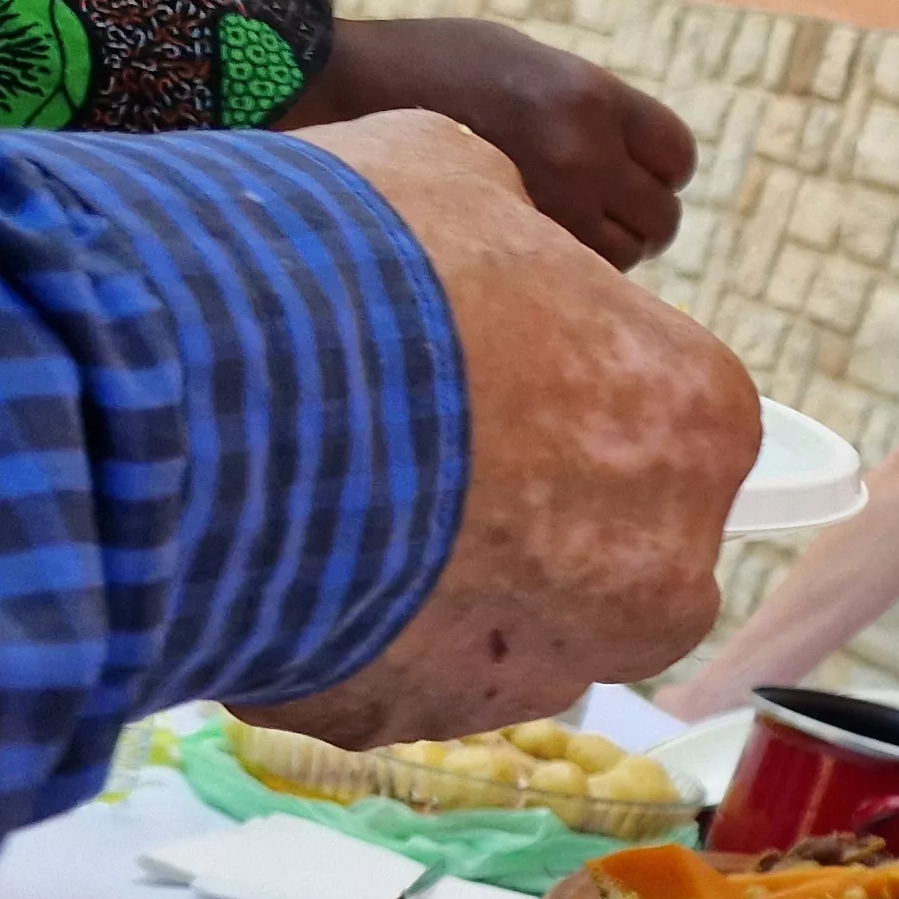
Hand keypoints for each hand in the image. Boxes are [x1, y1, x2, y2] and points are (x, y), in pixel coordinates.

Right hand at [243, 111, 755, 746]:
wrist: (203, 386)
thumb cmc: (357, 258)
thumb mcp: (455, 177)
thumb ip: (512, 234)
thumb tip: (496, 241)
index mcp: (696, 422)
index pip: (665, 416)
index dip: (568, 387)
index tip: (488, 366)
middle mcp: (658, 571)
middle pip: (601, 540)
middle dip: (514, 501)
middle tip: (398, 436)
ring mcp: (543, 664)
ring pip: (496, 620)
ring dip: (424, 572)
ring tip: (313, 490)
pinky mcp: (416, 722)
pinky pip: (381, 670)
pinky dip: (333, 624)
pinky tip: (261, 551)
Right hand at [282, 18, 695, 268]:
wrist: (349, 88)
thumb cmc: (439, 66)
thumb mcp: (528, 59)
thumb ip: (591, 110)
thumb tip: (638, 163)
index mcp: (591, 97)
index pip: (679, 157)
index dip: (662, 168)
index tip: (634, 167)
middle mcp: (581, 153)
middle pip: (662, 216)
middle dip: (640, 216)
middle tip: (598, 205)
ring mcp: (548, 203)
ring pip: (625, 257)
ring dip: (608, 249)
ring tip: (563, 225)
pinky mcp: (512, 240)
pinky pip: (575, 277)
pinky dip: (570, 271)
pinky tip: (533, 243)